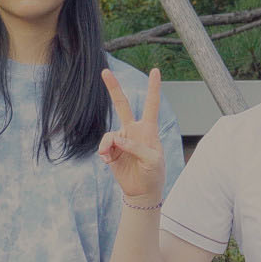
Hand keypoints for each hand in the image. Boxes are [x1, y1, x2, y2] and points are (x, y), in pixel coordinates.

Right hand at [97, 67, 166, 202]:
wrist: (141, 191)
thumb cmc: (153, 174)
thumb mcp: (152, 160)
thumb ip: (137, 147)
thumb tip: (118, 139)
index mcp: (149, 130)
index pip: (151, 105)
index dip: (153, 88)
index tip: (156, 70)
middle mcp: (134, 130)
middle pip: (122, 105)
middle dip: (113, 88)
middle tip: (104, 71)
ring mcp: (121, 139)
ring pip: (109, 134)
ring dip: (108, 146)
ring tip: (111, 159)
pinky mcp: (111, 149)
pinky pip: (104, 145)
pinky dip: (105, 152)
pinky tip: (108, 161)